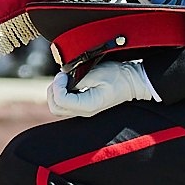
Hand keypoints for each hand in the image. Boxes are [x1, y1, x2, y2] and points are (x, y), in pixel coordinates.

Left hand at [45, 59, 159, 117]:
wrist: (131, 82)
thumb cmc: (118, 76)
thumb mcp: (98, 73)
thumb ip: (78, 78)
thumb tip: (63, 79)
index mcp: (88, 105)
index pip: (61, 101)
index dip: (57, 86)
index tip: (63, 74)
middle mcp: (84, 111)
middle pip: (55, 108)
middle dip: (53, 91)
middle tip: (61, 76)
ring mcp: (82, 110)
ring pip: (57, 107)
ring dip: (55, 92)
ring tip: (64, 78)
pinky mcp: (82, 105)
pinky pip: (63, 104)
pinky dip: (60, 93)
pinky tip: (67, 82)